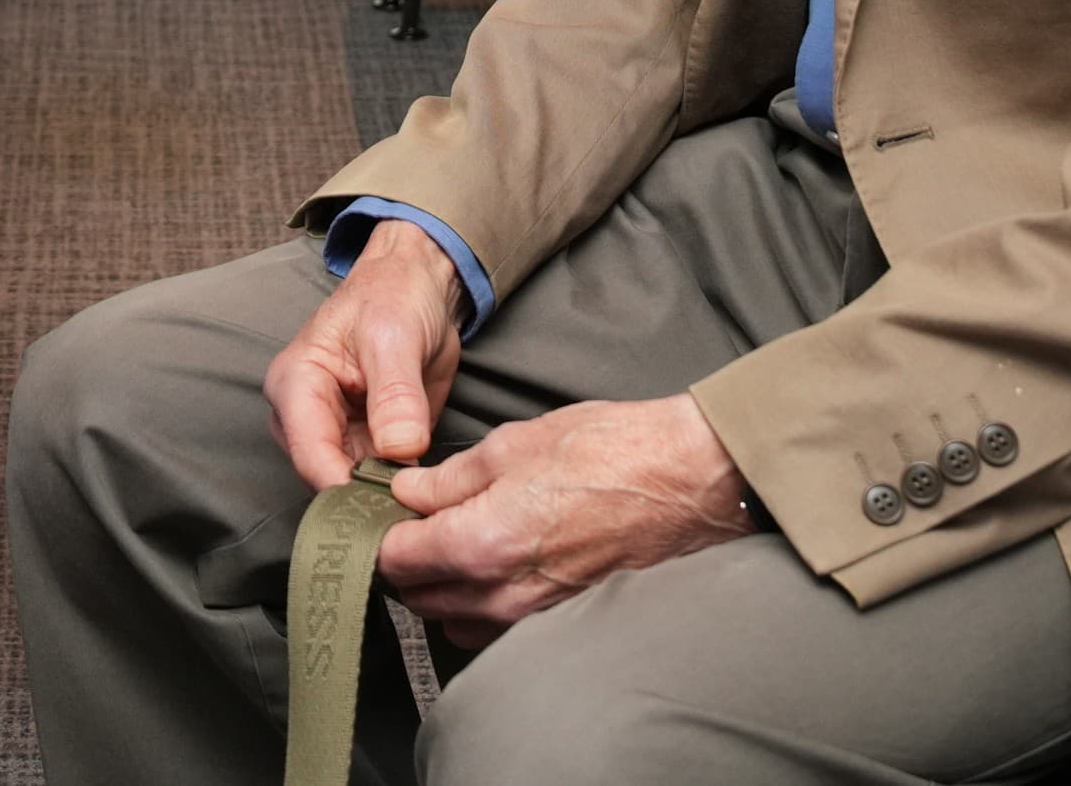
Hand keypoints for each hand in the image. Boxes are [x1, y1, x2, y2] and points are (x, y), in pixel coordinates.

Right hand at [265, 217, 464, 489]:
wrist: (418, 288)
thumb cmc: (393, 297)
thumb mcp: (394, 337)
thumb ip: (395, 393)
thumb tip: (400, 450)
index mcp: (295, 384)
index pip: (310, 454)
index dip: (344, 490)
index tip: (385, 516)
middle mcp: (306, 418)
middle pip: (326, 480)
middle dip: (365, 504)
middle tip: (410, 524)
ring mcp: (337, 435)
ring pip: (353, 490)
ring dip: (385, 505)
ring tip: (423, 516)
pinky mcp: (367, 446)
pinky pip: (379, 483)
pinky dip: (400, 495)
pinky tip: (426, 504)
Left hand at [374, 395, 751, 645]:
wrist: (689, 481)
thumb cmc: (611, 452)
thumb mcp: (514, 444)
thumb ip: (449, 477)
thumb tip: (407, 491)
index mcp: (480, 544)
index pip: (395, 561)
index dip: (381, 533)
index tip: (383, 512)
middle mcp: (502, 595)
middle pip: (419, 598)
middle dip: (407, 561)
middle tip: (417, 519)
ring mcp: (533, 616)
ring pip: (455, 619)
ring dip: (444, 587)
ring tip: (459, 538)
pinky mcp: (560, 621)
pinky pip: (497, 626)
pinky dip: (483, 601)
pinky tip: (499, 559)